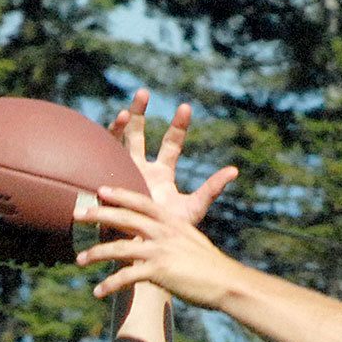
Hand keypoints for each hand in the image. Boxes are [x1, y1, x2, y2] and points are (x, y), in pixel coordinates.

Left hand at [75, 186, 246, 307]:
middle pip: (124, 218)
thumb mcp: (192, 242)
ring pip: (119, 248)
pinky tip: (97, 292)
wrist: (227, 283)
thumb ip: (174, 237)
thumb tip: (160, 239)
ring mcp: (160, 251)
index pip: (141, 202)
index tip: (101, 190)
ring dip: (96, 253)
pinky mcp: (158, 271)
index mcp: (172, 222)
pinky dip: (109, 285)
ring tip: (79, 260)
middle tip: (76, 213)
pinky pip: (126, 277)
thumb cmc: (211, 266)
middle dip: (98, 215)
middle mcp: (163, 232)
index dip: (120, 194)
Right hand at [109, 89, 237, 225]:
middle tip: (144, 91)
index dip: (178, 126)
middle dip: (140, 113)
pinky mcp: (108, 180)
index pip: (171, 144)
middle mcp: (142, 169)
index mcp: (162, 174)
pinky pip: (106, 155)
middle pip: (140, 134)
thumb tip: (235, 170)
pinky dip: (109, 136)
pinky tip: (115, 120)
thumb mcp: (194, 208)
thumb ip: (211, 189)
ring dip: (123, 120)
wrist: (143, 250)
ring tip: (126, 104)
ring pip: (121, 141)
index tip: (185, 107)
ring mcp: (124, 173)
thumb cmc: (170, 232)